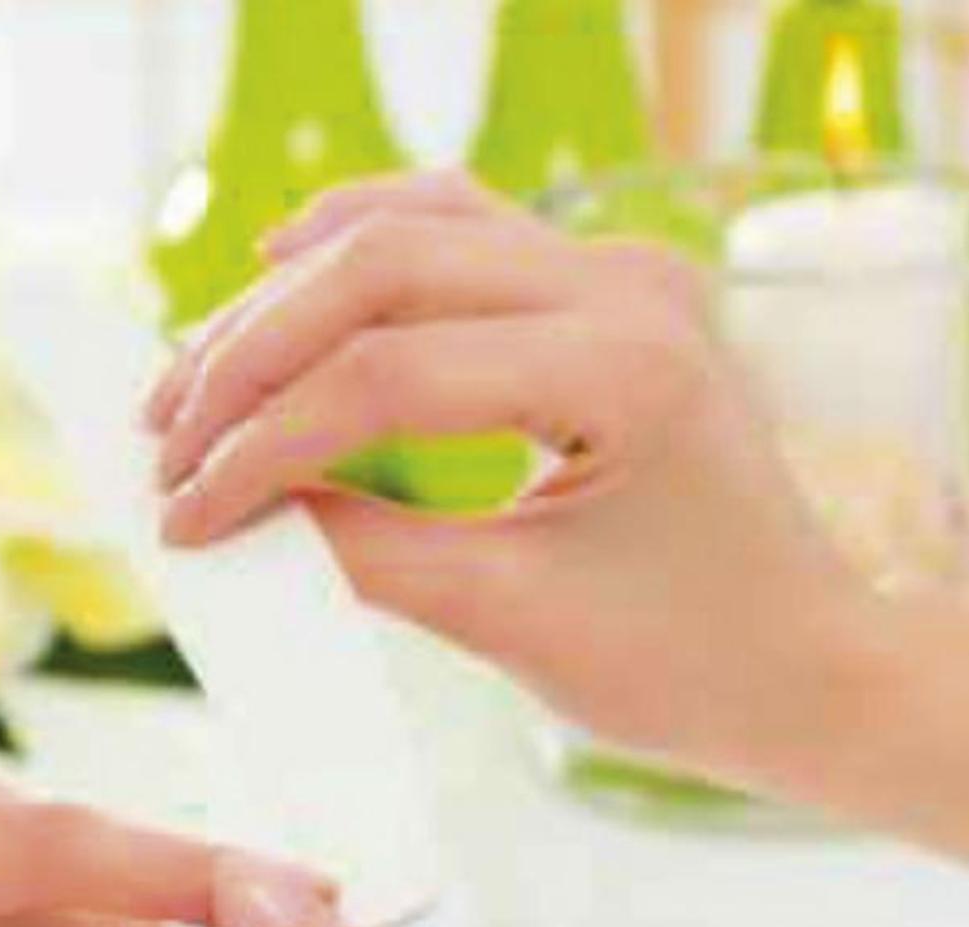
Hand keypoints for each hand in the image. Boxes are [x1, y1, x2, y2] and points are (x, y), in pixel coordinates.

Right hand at [146, 173, 874, 783]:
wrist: (805, 662)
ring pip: (406, 229)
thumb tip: (231, 515)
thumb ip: (360, 553)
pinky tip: (280, 260)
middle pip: (380, 271)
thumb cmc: (688, 660)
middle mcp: (625, 287)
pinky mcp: (597, 284)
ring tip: (195, 379)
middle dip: (250, 359)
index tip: (182, 516)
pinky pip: (455, 221)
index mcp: (625, 369)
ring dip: (284, 299)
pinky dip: (357, 239)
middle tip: (164, 442)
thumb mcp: (506, 618)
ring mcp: (616, 270)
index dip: (260, 444)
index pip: (386, 376)